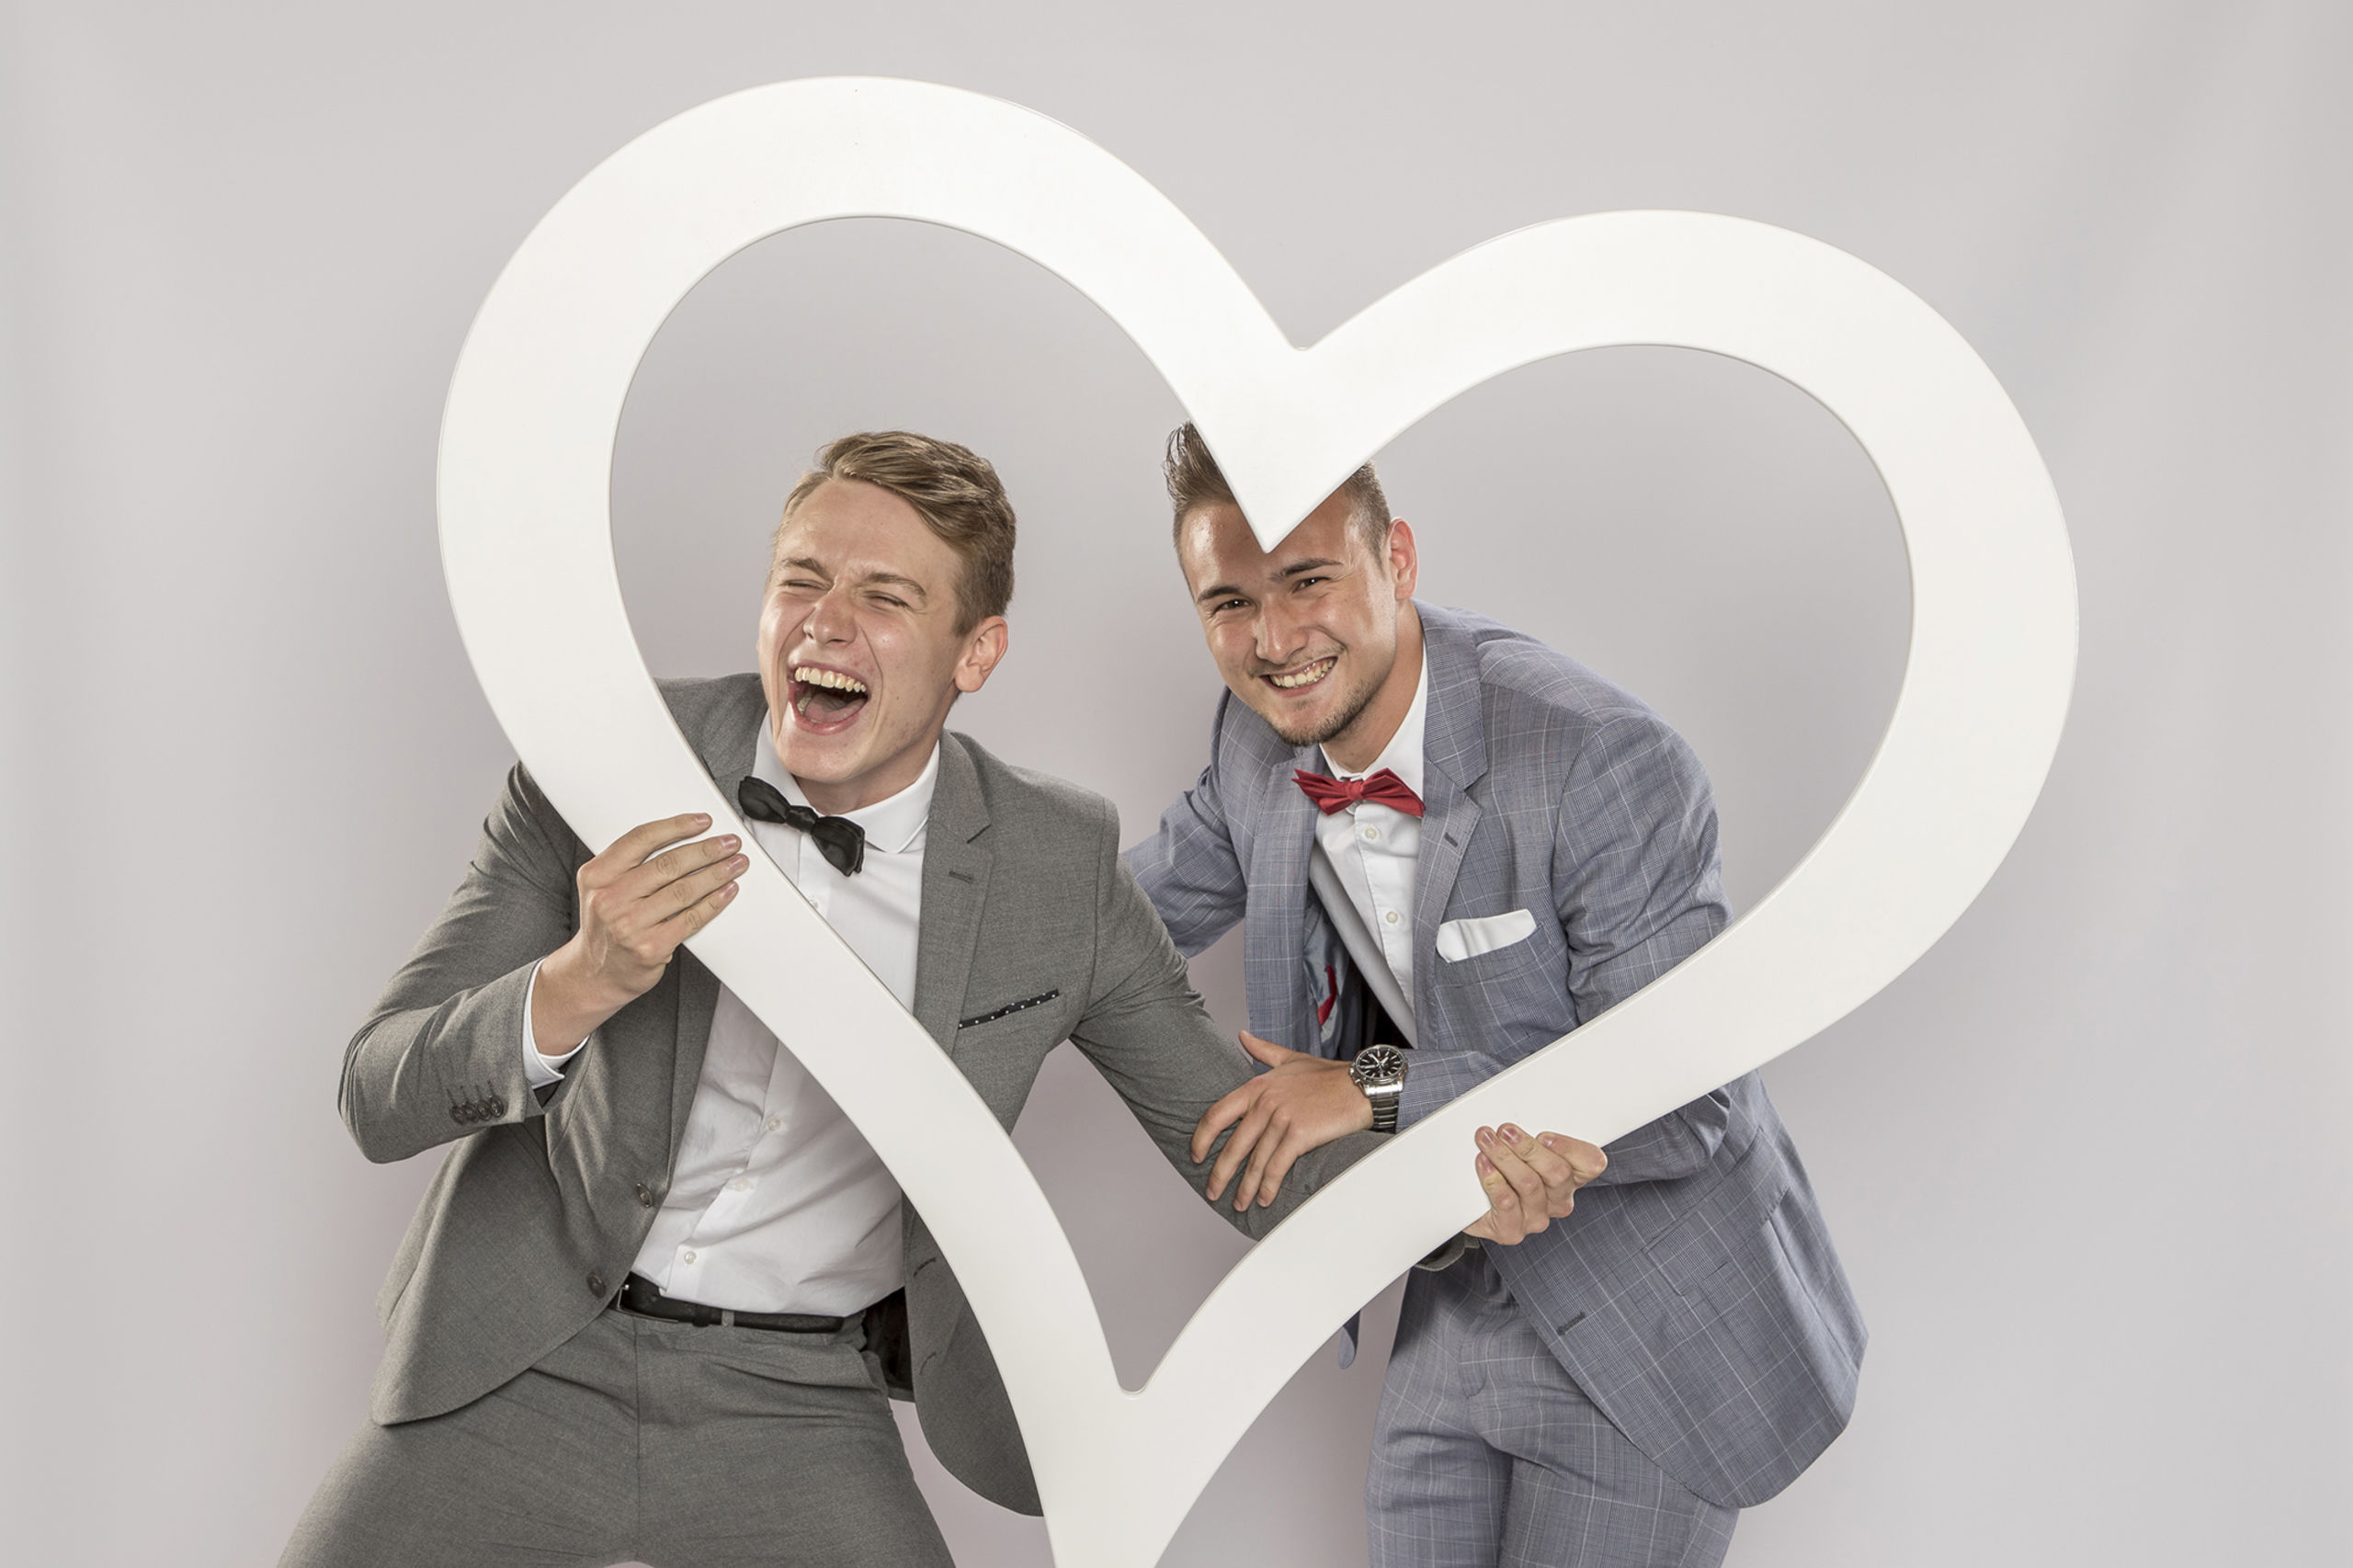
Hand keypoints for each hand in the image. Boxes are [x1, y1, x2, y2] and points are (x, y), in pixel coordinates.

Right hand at [532, 813, 746, 1052]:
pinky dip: (714, 902)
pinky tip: (726, 892)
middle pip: (669, 864)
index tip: (702, 822)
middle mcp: (610, 899)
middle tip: (729, 844)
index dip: (677, 826)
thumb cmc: (607, 926)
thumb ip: (629, 863)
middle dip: (707, 850)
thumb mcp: (602, 888)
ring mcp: (629, 925)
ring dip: (717, 874)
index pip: (641, 839)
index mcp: (597, 876)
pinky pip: (691, 919)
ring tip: (735, 865)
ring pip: (684, 890)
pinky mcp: (650, 947)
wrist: (595, 973)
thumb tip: (682, 838)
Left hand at [1191, 1033, 1373, 1210]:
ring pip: (1255, 1160)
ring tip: (1240, 1203)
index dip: (1202, 1138)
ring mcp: (1281, 1118)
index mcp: (1258, 1086)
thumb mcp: (1290, 1058)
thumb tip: (1242, 1036)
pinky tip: (1264, 1199)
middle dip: (1220, 1173)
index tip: (1196, 1155)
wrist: (1360, 1085)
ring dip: (1245, 1187)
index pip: (1217, 1114)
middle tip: (1212, 1191)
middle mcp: (1265, 1102)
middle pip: (1233, 1144)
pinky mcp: (1299, 1134)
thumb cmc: (1328, 1075)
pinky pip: (1277, 1166)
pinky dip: (1269, 1186)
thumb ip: (1263, 1050)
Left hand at [1464, 1125, 1607, 1244]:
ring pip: (1530, 1184)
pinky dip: (1493, 1180)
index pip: (1591, 1163)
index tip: (1544, 1135)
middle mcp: (1559, 1199)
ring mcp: (1537, 1218)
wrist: (1471, 1203)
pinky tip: (1484, 1165)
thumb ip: (1531, 1133)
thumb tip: (1522, 1120)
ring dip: (1505, 1157)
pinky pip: (1507, 1203)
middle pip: (1558, 1172)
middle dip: (1528, 1147)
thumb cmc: (1502, 1167)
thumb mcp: (1521, 1144)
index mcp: (1571, 1176)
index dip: (1571, 1149)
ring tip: (1487, 1141)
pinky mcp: (1512, 1231)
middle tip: (1505, 1131)